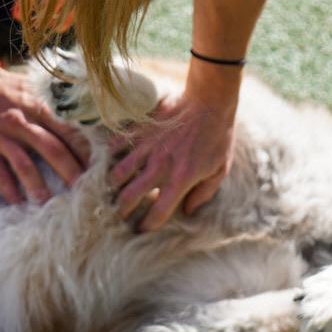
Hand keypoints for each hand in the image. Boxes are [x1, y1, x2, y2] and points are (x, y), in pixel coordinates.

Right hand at [0, 67, 88, 203]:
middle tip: (82, 190)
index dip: (82, 152)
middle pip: (51, 149)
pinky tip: (18, 203)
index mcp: (38, 109)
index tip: (94, 168)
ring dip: (38, 187)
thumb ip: (52, 110)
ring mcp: (1, 137)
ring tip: (49, 204)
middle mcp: (21, 123)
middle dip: (69, 171)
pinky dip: (9, 190)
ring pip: (24, 165)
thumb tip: (79, 127)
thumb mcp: (33, 91)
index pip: (66, 132)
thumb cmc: (7, 89)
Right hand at [109, 91, 236, 231]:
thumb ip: (204, 194)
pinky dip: (111, 155)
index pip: (157, 214)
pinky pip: (116, 146)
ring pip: (118, 174)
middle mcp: (159, 168)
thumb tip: (188, 211)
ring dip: (113, 186)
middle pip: (129, 198)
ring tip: (113, 190)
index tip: (141, 230)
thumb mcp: (220, 170)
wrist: (209, 101)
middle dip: (121, 211)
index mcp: (180, 181)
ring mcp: (147, 148)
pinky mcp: (140, 131)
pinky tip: (112, 160)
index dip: (146, 227)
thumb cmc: (218, 137)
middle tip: (120, 214)